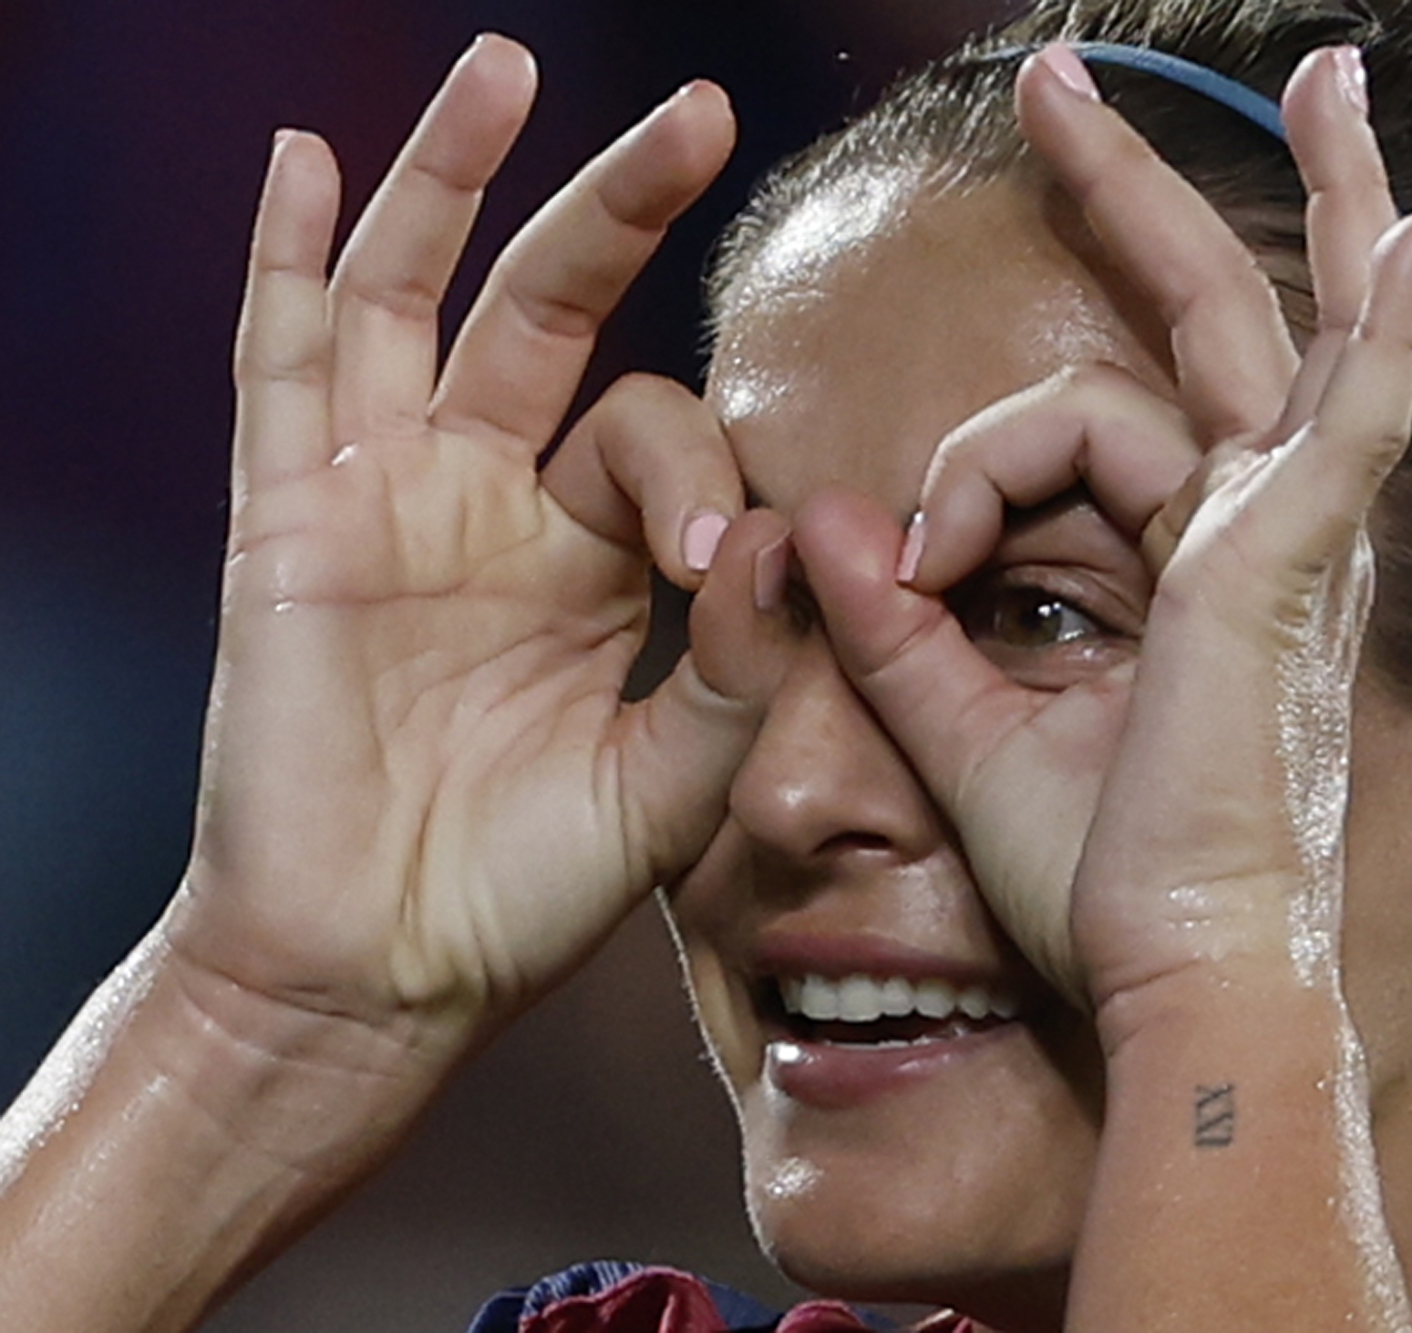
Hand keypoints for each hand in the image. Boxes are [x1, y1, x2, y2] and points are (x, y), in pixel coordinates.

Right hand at [170, 36, 758, 1057]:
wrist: (379, 974)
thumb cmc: (524, 887)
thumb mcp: (668, 778)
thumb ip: (737, 666)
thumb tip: (783, 534)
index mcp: (584, 555)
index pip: (655, 437)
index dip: (696, 479)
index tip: (710, 572)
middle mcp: (486, 502)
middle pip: (551, 313)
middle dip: (616, 210)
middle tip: (697, 111)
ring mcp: (381, 500)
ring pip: (411, 302)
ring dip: (450, 183)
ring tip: (497, 68)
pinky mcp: (289, 526)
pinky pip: (280, 371)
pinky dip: (290, 266)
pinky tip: (311, 162)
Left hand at [788, 45, 1411, 1014]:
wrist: (1178, 981)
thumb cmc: (1102, 885)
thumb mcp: (967, 733)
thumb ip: (896, 626)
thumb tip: (816, 524)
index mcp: (1187, 573)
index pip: (1090, 435)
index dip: (974, 464)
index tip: (900, 546)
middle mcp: (1255, 533)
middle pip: (1209, 318)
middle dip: (1135, 191)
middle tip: (1058, 80)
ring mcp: (1287, 536)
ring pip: (1240, 330)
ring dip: (1215, 196)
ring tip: (1156, 79)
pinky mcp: (1289, 557)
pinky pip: (1351, 406)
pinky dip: (1387, 316)